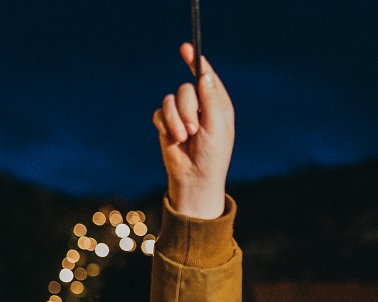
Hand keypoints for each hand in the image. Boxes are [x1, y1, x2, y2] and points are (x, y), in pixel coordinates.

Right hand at [151, 42, 233, 219]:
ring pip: (170, 99)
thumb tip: (205, 75)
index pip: (206, 77)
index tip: (187, 48)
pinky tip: (173, 139)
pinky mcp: (167, 123)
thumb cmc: (213, 154)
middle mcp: (200, 106)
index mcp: (218, 104)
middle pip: (185, 88)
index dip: (197, 62)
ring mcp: (182, 114)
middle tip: (193, 129)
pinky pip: (160, 112)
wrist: (195, 177)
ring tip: (184, 137)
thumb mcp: (217, 125)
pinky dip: (166, 125)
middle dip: (187, 108)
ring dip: (176, 120)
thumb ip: (210, 99)